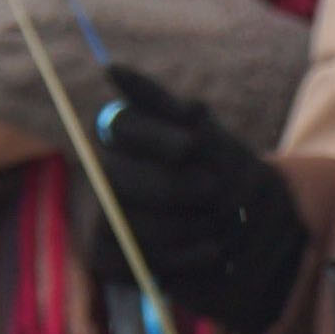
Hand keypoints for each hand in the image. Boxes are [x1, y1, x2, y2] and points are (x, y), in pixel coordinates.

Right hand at [86, 90, 312, 333]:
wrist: (239, 230)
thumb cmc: (219, 171)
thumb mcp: (208, 137)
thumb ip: (177, 113)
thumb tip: (117, 72)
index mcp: (118, 132)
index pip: (122, 127)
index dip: (154, 137)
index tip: (191, 146)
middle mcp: (98, 172)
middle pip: (118, 177)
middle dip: (173, 187)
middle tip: (213, 188)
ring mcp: (95, 216)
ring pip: (131, 223)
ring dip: (185, 225)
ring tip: (220, 221)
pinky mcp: (102, 257)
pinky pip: (137, 261)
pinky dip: (181, 259)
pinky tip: (209, 251)